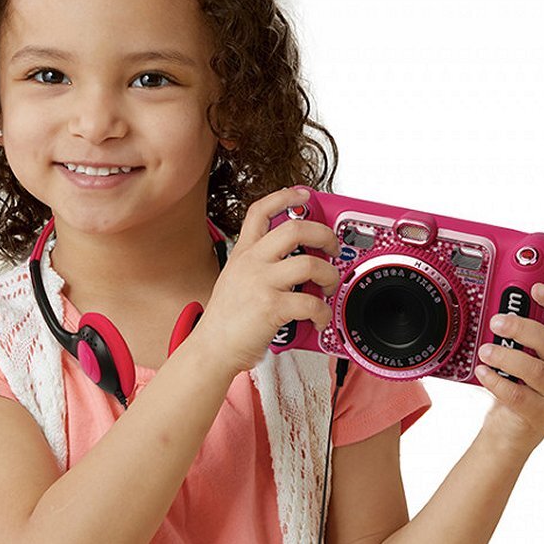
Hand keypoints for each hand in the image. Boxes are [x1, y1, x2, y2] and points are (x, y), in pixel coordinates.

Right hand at [193, 187, 341, 375]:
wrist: (211, 349)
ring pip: (310, 263)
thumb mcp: (234, 279)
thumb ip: (258, 265)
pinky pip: (311, 303)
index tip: (303, 194)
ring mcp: (262, 283)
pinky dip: (323, 312)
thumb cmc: (225, 321)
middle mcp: (252, 263)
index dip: (285, 196)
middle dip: (324, 234)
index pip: (260, 210)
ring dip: (329, 274)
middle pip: (295, 228)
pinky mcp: (272, 307)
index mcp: (243, 253)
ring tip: (328, 285)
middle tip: (331, 246)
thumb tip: (292, 262)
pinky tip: (319, 318)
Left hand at [473, 284, 543, 456]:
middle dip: (521, 328)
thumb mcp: (526, 355)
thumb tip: (498, 307)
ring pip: (534, 370)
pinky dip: (497, 381)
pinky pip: (518, 395)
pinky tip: (483, 372)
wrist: (513, 428)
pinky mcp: (541, 413)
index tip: (535, 288)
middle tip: (496, 321)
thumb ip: (522, 334)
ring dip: (506, 356)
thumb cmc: (520, 383)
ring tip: (485, 350)